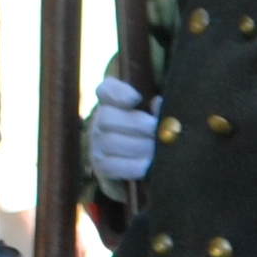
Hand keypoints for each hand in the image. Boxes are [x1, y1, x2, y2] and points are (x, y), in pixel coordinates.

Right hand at [88, 74, 160, 188]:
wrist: (142, 164)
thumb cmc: (152, 135)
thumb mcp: (155, 118)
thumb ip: (158, 109)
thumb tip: (159, 104)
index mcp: (113, 103)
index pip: (106, 90)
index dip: (118, 92)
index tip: (136, 98)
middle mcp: (100, 121)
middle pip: (107, 116)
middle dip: (137, 125)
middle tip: (158, 132)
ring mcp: (97, 144)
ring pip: (110, 141)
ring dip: (138, 146)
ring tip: (156, 150)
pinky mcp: (101, 166)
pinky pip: (111, 166)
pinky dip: (132, 166)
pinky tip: (147, 165)